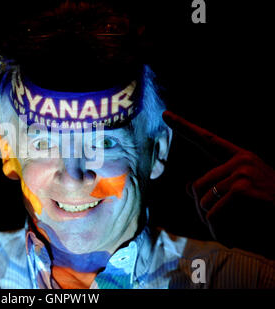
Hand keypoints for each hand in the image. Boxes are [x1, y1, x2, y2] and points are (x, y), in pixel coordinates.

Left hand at [162, 111, 274, 255]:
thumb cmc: (270, 211)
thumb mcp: (244, 195)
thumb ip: (217, 188)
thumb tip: (187, 187)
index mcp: (240, 158)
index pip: (207, 139)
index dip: (185, 127)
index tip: (165, 114)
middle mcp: (241, 160)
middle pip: (197, 185)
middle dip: (201, 210)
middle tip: (213, 226)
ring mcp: (242, 172)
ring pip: (203, 200)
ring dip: (210, 222)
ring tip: (226, 233)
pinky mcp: (242, 188)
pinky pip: (214, 212)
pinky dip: (218, 230)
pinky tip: (229, 239)